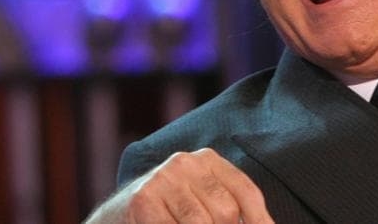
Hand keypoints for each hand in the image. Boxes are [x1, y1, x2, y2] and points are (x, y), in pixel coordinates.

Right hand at [85, 148, 274, 223]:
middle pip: (226, 211)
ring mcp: (163, 179)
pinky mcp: (144, 200)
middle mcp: (187, 162)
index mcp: (208, 160)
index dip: (259, 220)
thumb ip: (230, 209)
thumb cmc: (171, 212)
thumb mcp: (203, 202)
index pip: (245, 191)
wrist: (118, 216)